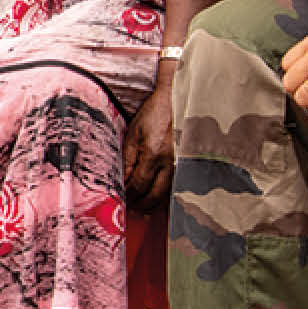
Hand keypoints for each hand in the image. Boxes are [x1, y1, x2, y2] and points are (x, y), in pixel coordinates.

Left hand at [121, 78, 173, 210]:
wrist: (177, 101)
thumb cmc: (153, 115)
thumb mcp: (133, 134)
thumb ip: (126, 160)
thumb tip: (120, 182)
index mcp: (153, 153)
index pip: (137, 185)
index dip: (127, 195)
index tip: (120, 198)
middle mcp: (170, 163)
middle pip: (153, 196)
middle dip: (139, 204)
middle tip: (128, 206)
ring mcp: (181, 165)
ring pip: (166, 195)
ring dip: (151, 204)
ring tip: (139, 205)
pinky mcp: (187, 165)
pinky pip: (175, 188)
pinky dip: (164, 196)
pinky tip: (155, 197)